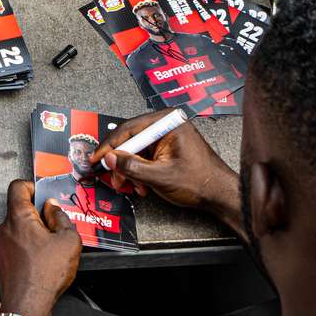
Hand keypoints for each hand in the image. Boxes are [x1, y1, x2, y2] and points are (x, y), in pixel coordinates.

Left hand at [0, 180, 80, 315]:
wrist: (26, 305)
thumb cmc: (45, 275)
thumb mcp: (68, 242)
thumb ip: (62, 218)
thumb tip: (53, 207)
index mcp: (18, 217)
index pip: (17, 186)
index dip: (32, 186)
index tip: (45, 195)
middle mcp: (5, 227)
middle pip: (20, 207)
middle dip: (39, 212)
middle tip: (56, 223)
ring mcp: (3, 244)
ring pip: (20, 226)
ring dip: (36, 230)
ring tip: (53, 244)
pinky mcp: (4, 258)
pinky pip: (17, 242)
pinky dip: (30, 244)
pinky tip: (44, 257)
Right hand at [91, 114, 235, 213]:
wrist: (219, 194)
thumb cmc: (200, 182)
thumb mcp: (160, 176)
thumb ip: (132, 166)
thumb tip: (110, 158)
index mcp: (168, 122)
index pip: (129, 129)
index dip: (109, 145)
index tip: (97, 158)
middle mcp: (167, 124)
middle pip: (131, 139)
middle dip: (120, 162)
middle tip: (113, 177)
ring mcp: (167, 135)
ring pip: (136, 150)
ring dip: (130, 170)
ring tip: (131, 185)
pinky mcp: (167, 147)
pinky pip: (145, 156)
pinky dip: (139, 171)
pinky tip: (142, 184)